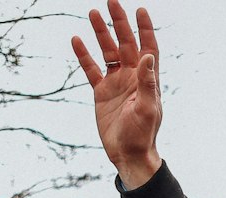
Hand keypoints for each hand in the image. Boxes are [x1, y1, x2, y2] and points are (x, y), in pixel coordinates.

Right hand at [73, 1, 162, 188]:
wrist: (128, 154)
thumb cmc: (143, 134)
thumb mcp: (148, 108)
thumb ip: (148, 83)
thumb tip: (148, 56)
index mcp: (147, 79)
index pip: (148, 47)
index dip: (145, 29)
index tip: (141, 10)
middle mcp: (132, 77)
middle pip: (125, 43)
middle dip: (119, 23)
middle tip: (111, 2)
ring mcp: (116, 83)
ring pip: (107, 52)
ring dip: (100, 33)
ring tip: (92, 14)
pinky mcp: (101, 92)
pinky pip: (91, 69)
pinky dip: (83, 55)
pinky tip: (76, 39)